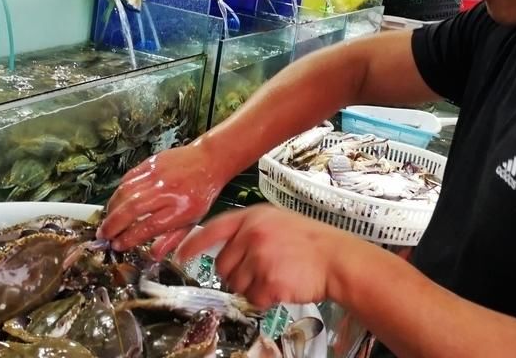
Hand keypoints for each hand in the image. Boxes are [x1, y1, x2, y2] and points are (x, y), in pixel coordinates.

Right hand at [99, 142, 227, 255]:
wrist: (208, 161)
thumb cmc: (201, 192)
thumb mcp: (193, 221)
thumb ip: (172, 239)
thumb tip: (154, 256)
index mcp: (180, 209)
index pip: (148, 227)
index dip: (129, 238)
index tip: (118, 245)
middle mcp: (167, 191)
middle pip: (132, 209)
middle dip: (113, 225)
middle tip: (103, 236)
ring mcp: (157, 175)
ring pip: (126, 193)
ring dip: (112, 209)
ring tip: (106, 222)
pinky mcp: (150, 163)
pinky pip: (128, 178)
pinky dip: (118, 192)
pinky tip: (115, 202)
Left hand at [176, 205, 359, 308]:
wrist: (335, 258)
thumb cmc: (309, 241)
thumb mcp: (276, 221)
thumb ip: (248, 229)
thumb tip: (223, 246)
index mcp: (253, 217)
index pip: (213, 229)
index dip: (193, 244)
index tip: (181, 255)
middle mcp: (252, 235)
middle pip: (221, 264)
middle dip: (233, 273)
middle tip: (256, 272)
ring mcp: (260, 258)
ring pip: (235, 284)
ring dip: (251, 286)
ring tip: (274, 275)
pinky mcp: (268, 281)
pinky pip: (252, 298)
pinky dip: (264, 298)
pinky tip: (281, 285)